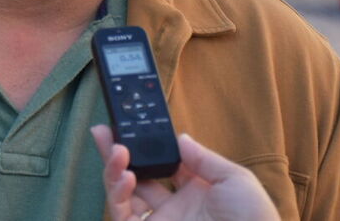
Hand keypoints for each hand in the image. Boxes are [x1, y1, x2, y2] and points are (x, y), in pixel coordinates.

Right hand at [90, 125, 278, 220]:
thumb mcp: (236, 180)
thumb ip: (204, 158)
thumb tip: (180, 138)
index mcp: (196, 192)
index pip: (162, 164)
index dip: (147, 146)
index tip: (135, 127)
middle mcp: (174, 207)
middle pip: (137, 175)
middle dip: (117, 152)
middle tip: (103, 130)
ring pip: (123, 194)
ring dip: (114, 169)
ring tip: (116, 149)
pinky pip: (122, 214)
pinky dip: (117, 194)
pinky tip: (126, 176)